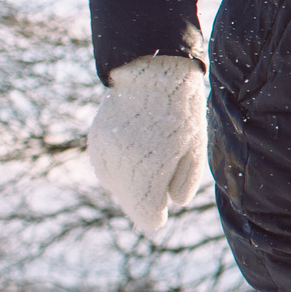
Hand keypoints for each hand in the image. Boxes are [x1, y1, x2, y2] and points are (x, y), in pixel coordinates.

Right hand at [88, 54, 207, 236]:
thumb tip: (171, 205)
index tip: (161, 216)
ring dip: (131, 187)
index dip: (155, 218)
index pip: (146, 213)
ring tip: (150, 162)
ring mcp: (105, 151)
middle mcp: (123, 161)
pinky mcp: (96, 142)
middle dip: (145, 203)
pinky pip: (106, 172)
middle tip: (161, 182)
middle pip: (130, 203)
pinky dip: (119, 172)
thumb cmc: (182, 112)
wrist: (152, 73)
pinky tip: (135, 155)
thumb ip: (184, 182)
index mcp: (152, 166)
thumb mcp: (194, 148)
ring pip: (116, 188)